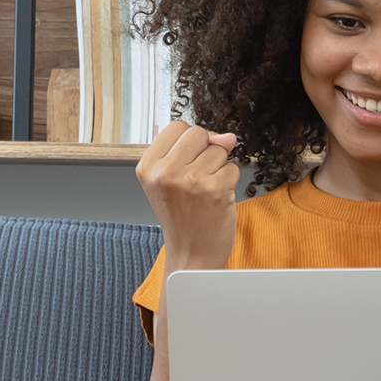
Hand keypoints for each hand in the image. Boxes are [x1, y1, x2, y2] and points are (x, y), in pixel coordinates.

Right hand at [136, 121, 240, 273]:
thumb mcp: (170, 181)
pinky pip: (232, 168)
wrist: (191, 254)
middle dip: (205, 151)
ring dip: (218, 169)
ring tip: (205, 192)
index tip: (186, 162)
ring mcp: (190, 181)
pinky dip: (229, 183)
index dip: (190, 142)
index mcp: (148, 166)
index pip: (178, 126)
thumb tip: (227, 137)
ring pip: (219, 150)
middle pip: (199, 133)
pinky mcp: (215, 190)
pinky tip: (216, 199)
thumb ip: (192, 151)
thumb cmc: (182, 218)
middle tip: (196, 179)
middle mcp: (165, 172)